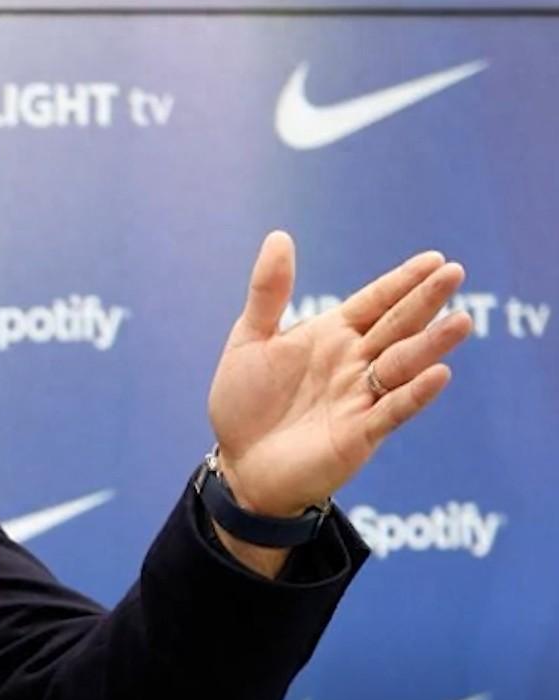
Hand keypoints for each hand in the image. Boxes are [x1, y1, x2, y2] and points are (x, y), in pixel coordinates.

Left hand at [206, 231, 471, 519]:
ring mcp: (360, 398)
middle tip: (455, 272)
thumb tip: (280, 236)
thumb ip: (269, 292)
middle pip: (396, 326)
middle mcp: (353, 363)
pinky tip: (438, 373)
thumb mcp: (250, 339)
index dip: (402, 282)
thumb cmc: (245, 402)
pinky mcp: (359, 434)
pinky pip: (392, 410)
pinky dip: (414, 393)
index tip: (435, 259)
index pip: (375, 303)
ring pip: (402, 365)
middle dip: (424, 301)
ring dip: (431, 344)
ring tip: (461, 320)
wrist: (239, 463)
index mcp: (331, 336)